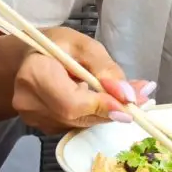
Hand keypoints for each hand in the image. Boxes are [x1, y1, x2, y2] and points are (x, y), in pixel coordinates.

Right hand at [12, 26, 154, 134]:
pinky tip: (106, 100)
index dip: (102, 105)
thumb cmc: (56, 45)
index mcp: (35, 74)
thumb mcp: (84, 45)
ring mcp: (33, 118)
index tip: (130, 102)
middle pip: (78, 117)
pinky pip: (75, 124)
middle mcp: (29, 101)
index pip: (71, 102)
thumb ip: (106, 69)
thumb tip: (127, 95)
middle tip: (142, 97)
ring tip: (128, 95)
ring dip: (107, 112)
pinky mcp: (42, 126)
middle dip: (112, 109)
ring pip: (80, 123)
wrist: (28, 58)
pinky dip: (95, 114)